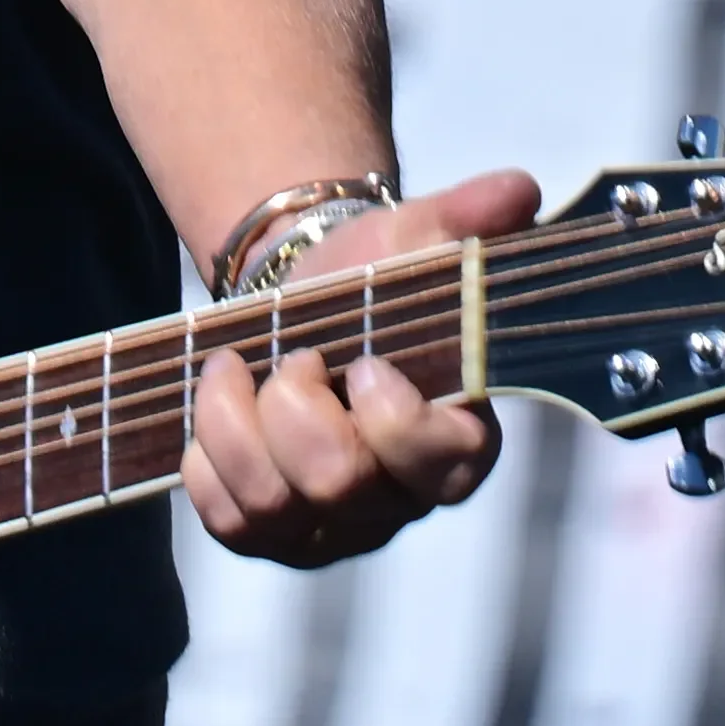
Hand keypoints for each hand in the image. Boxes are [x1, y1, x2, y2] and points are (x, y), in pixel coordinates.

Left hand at [182, 168, 538, 568]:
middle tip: (296, 355)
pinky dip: (206, 459)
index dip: (392, 414)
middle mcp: (399, 501)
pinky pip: (227, 522)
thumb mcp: (417, 239)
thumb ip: (469, 219)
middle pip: (336, 482)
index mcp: (459, 443)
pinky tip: (218, 410)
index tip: (367, 359)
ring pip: (270, 508)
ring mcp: (332, 529)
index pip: (436, 462)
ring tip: (233, 366)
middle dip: (293, 403)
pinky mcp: (271, 536)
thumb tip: (518, 190)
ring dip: (232, 420)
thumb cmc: (376, 284)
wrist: (304, 310)